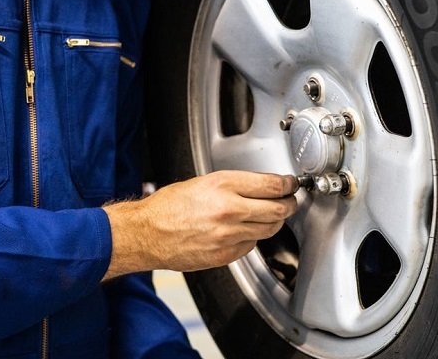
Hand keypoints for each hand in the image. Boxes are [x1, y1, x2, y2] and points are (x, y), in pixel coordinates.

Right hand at [102, 171, 297, 279]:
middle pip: (278, 209)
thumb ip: (234, 185)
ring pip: (269, 229)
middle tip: (290, 201)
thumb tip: (261, 186)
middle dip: (289, 204)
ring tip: (271, 215)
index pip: (272, 185)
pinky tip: (245, 230)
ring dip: (275, 222)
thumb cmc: (168, 207)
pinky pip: (252, 245)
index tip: (291, 184)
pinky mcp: (226, 255)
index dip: (288, 185)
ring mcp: (229, 235)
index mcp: (223, 185)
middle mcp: (229, 210)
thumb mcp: (202, 182)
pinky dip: (253, 237)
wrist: (147, 233)